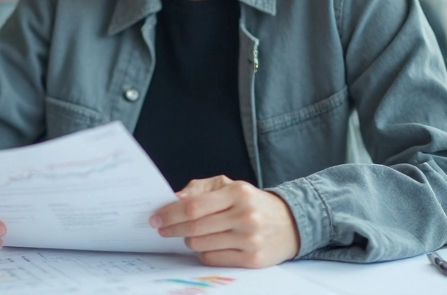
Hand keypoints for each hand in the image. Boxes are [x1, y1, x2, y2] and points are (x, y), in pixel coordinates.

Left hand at [150, 175, 299, 267]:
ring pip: (202, 245)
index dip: (170, 213)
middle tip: (161, 229)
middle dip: (172, 229)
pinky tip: (207, 245)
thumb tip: (174, 198)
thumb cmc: (252, 203)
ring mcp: (250, 239)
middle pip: (195, 228)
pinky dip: (204, 253)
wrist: (290, 223)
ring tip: (190, 235)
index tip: (156, 217)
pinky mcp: (253, 259)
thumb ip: (200, 188)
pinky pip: (214, 259)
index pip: (194, 206)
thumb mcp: (230, 186)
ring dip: (189, 241)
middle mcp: (245, 215)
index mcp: (238, 193)